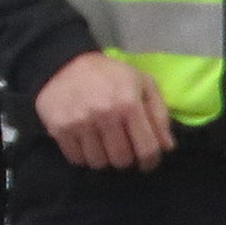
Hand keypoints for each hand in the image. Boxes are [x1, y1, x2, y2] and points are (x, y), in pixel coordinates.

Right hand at [34, 51, 172, 171]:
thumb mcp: (142, 83)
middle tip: (122, 148)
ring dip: (103, 158)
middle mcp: (104, 114)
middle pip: (121, 160)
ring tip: (102, 145)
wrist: (65, 62)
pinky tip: (85, 142)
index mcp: (128, 103)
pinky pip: (76, 159)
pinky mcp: (58, 127)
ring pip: (98, 163)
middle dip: (125, 158)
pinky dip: (82, 156)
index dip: (151, 162)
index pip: (146, 149)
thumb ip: (159, 114)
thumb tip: (167, 146)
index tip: (147, 162)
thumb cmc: (110, 75)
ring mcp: (79, 122)